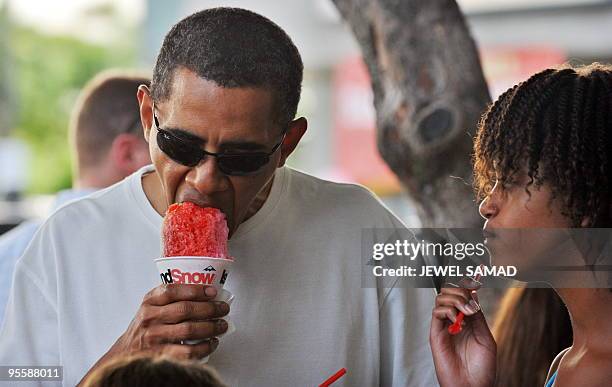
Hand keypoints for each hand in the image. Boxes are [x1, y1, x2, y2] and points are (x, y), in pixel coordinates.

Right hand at [78, 284, 228, 384]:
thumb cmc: (146, 326)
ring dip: (211, 327)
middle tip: (223, 308)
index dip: (196, 289)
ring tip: (222, 325)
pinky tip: (212, 342)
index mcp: (149, 301)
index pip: (173, 290)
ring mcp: (156, 337)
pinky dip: (205, 347)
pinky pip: (188, 351)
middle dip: (210, 308)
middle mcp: (151, 318)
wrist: (126, 351)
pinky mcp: (161, 355)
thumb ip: (172, 298)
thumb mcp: (152, 306)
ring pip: (189, 330)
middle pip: (185, 310)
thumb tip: (208, 294)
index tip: (213, 291)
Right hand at [430, 287, 495, 386]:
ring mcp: (444, 327)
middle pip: (448, 292)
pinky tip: (458, 321)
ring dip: (455, 299)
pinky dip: (448, 311)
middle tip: (470, 301)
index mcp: (467, 322)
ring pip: (441, 298)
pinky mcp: (436, 334)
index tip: (475, 283)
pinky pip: (437, 313)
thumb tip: (474, 296)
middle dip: (460, 291)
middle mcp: (454, 322)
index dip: (466, 287)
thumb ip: (478, 317)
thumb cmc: (481, 370)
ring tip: (466, 311)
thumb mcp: (486, 337)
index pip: (461, 296)